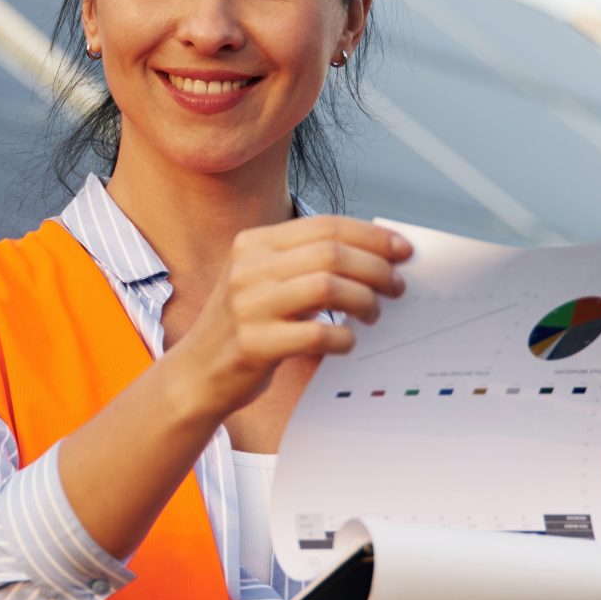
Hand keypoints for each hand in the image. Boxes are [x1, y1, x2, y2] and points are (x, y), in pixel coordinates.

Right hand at [163, 216, 407, 421]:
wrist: (198, 374)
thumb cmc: (245, 326)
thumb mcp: (262, 281)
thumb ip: (305, 264)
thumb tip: (375, 255)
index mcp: (253, 243)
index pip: (325, 225)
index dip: (371, 235)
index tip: (402, 250)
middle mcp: (248, 268)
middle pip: (331, 254)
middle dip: (376, 268)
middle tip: (397, 286)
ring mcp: (247, 306)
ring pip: (328, 287)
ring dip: (364, 300)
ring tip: (374, 314)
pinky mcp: (253, 343)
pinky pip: (316, 334)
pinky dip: (343, 337)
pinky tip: (347, 342)